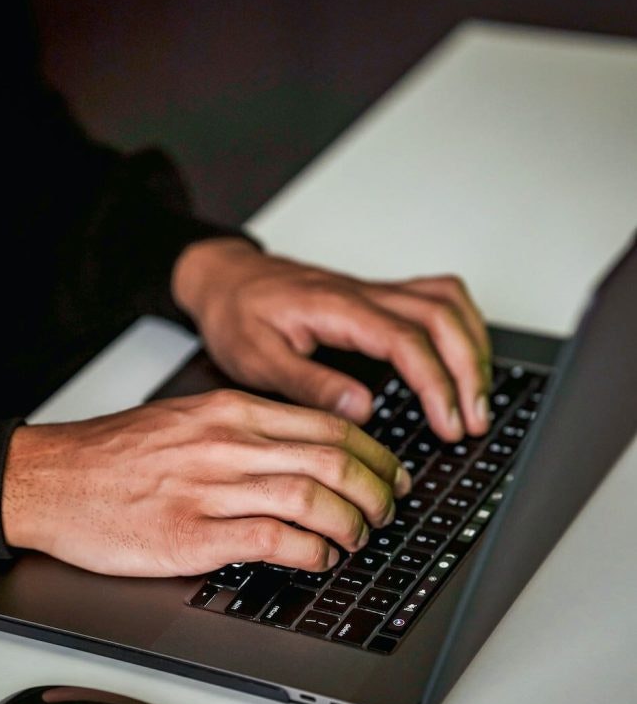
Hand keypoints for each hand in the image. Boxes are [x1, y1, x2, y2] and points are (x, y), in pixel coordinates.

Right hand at [2, 391, 410, 576]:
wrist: (51, 479)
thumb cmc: (119, 454)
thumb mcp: (190, 419)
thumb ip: (249, 431)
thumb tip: (310, 454)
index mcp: (232, 411)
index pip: (330, 427)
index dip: (376, 455)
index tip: (393, 474)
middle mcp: (228, 443)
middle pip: (334, 462)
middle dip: (377, 493)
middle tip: (387, 513)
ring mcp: (211, 489)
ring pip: (313, 500)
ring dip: (351, 526)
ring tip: (357, 540)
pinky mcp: (193, 536)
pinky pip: (274, 542)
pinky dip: (312, 553)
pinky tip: (319, 559)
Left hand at [173, 239, 491, 439]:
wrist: (225, 279)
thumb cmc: (236, 314)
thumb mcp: (256, 358)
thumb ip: (308, 384)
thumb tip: (361, 409)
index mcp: (336, 308)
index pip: (407, 341)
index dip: (437, 385)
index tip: (451, 424)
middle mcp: (364, 294)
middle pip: (442, 317)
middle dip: (470, 371)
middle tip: (475, 421)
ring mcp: (375, 292)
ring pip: (448, 302)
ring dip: (473, 347)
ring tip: (478, 397)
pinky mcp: (378, 298)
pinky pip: (437, 300)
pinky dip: (461, 329)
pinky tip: (461, 362)